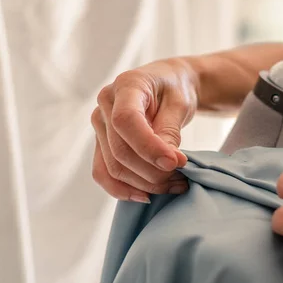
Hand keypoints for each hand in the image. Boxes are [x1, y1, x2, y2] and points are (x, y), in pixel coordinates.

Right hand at [91, 59, 195, 202]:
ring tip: (175, 185)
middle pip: (121, 151)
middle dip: (153, 172)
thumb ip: (170, 130)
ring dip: (145, 184)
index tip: (176, 163)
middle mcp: (105, 105)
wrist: (167, 85)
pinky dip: (124, 190)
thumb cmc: (175, 90)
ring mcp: (100, 126)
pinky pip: (103, 174)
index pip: (126, 121)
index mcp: (126, 86)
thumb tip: (166, 162)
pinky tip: (147, 196)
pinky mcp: (102, 144)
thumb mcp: (180, 103)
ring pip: (114, 168)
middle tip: (183, 178)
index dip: (149, 147)